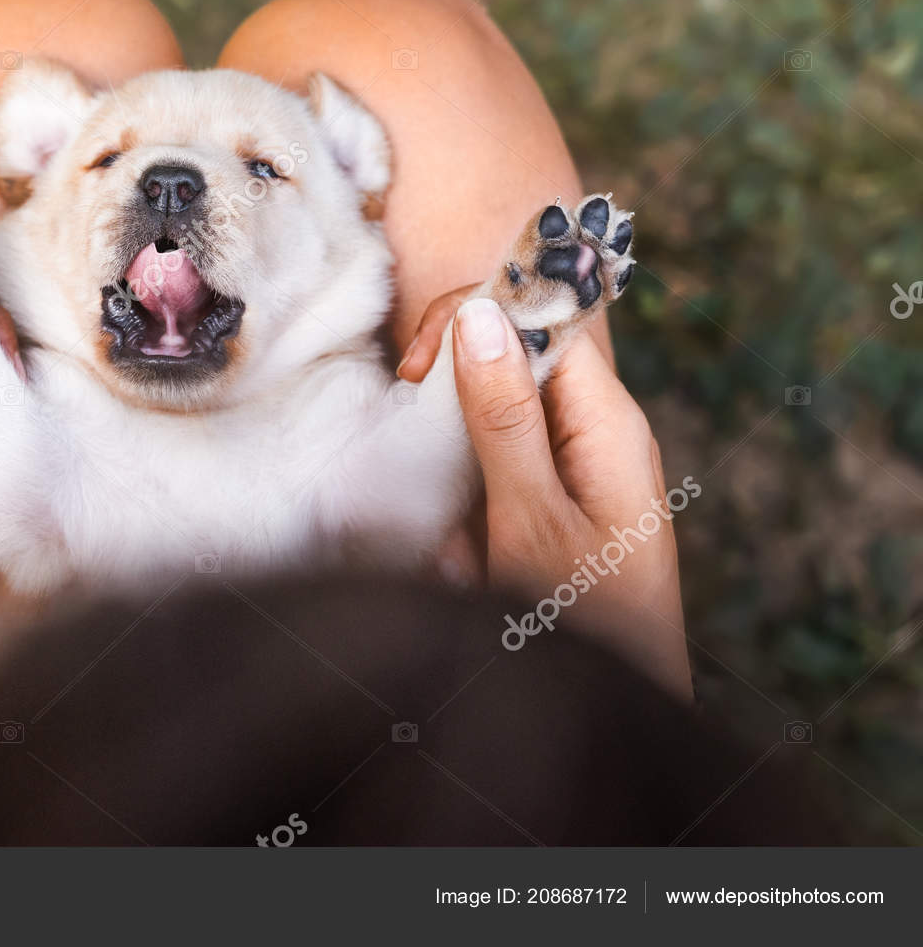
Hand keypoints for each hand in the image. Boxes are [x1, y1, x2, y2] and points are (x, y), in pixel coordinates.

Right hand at [402, 290, 690, 698]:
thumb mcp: (530, 517)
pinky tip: (461, 552)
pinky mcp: (554, 505)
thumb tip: (482, 315)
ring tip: (448, 519)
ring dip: (455, 457)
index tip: (421, 364)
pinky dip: (466, 502)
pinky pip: (497, 473)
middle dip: (457, 395)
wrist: (619, 716)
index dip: (481, 320)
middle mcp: (600, 433)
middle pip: (518, 364)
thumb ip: (503, 416)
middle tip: (413, 423)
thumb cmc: (584, 623)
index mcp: (610, 422)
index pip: (547, 321)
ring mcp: (578, 469)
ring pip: (497, 421)